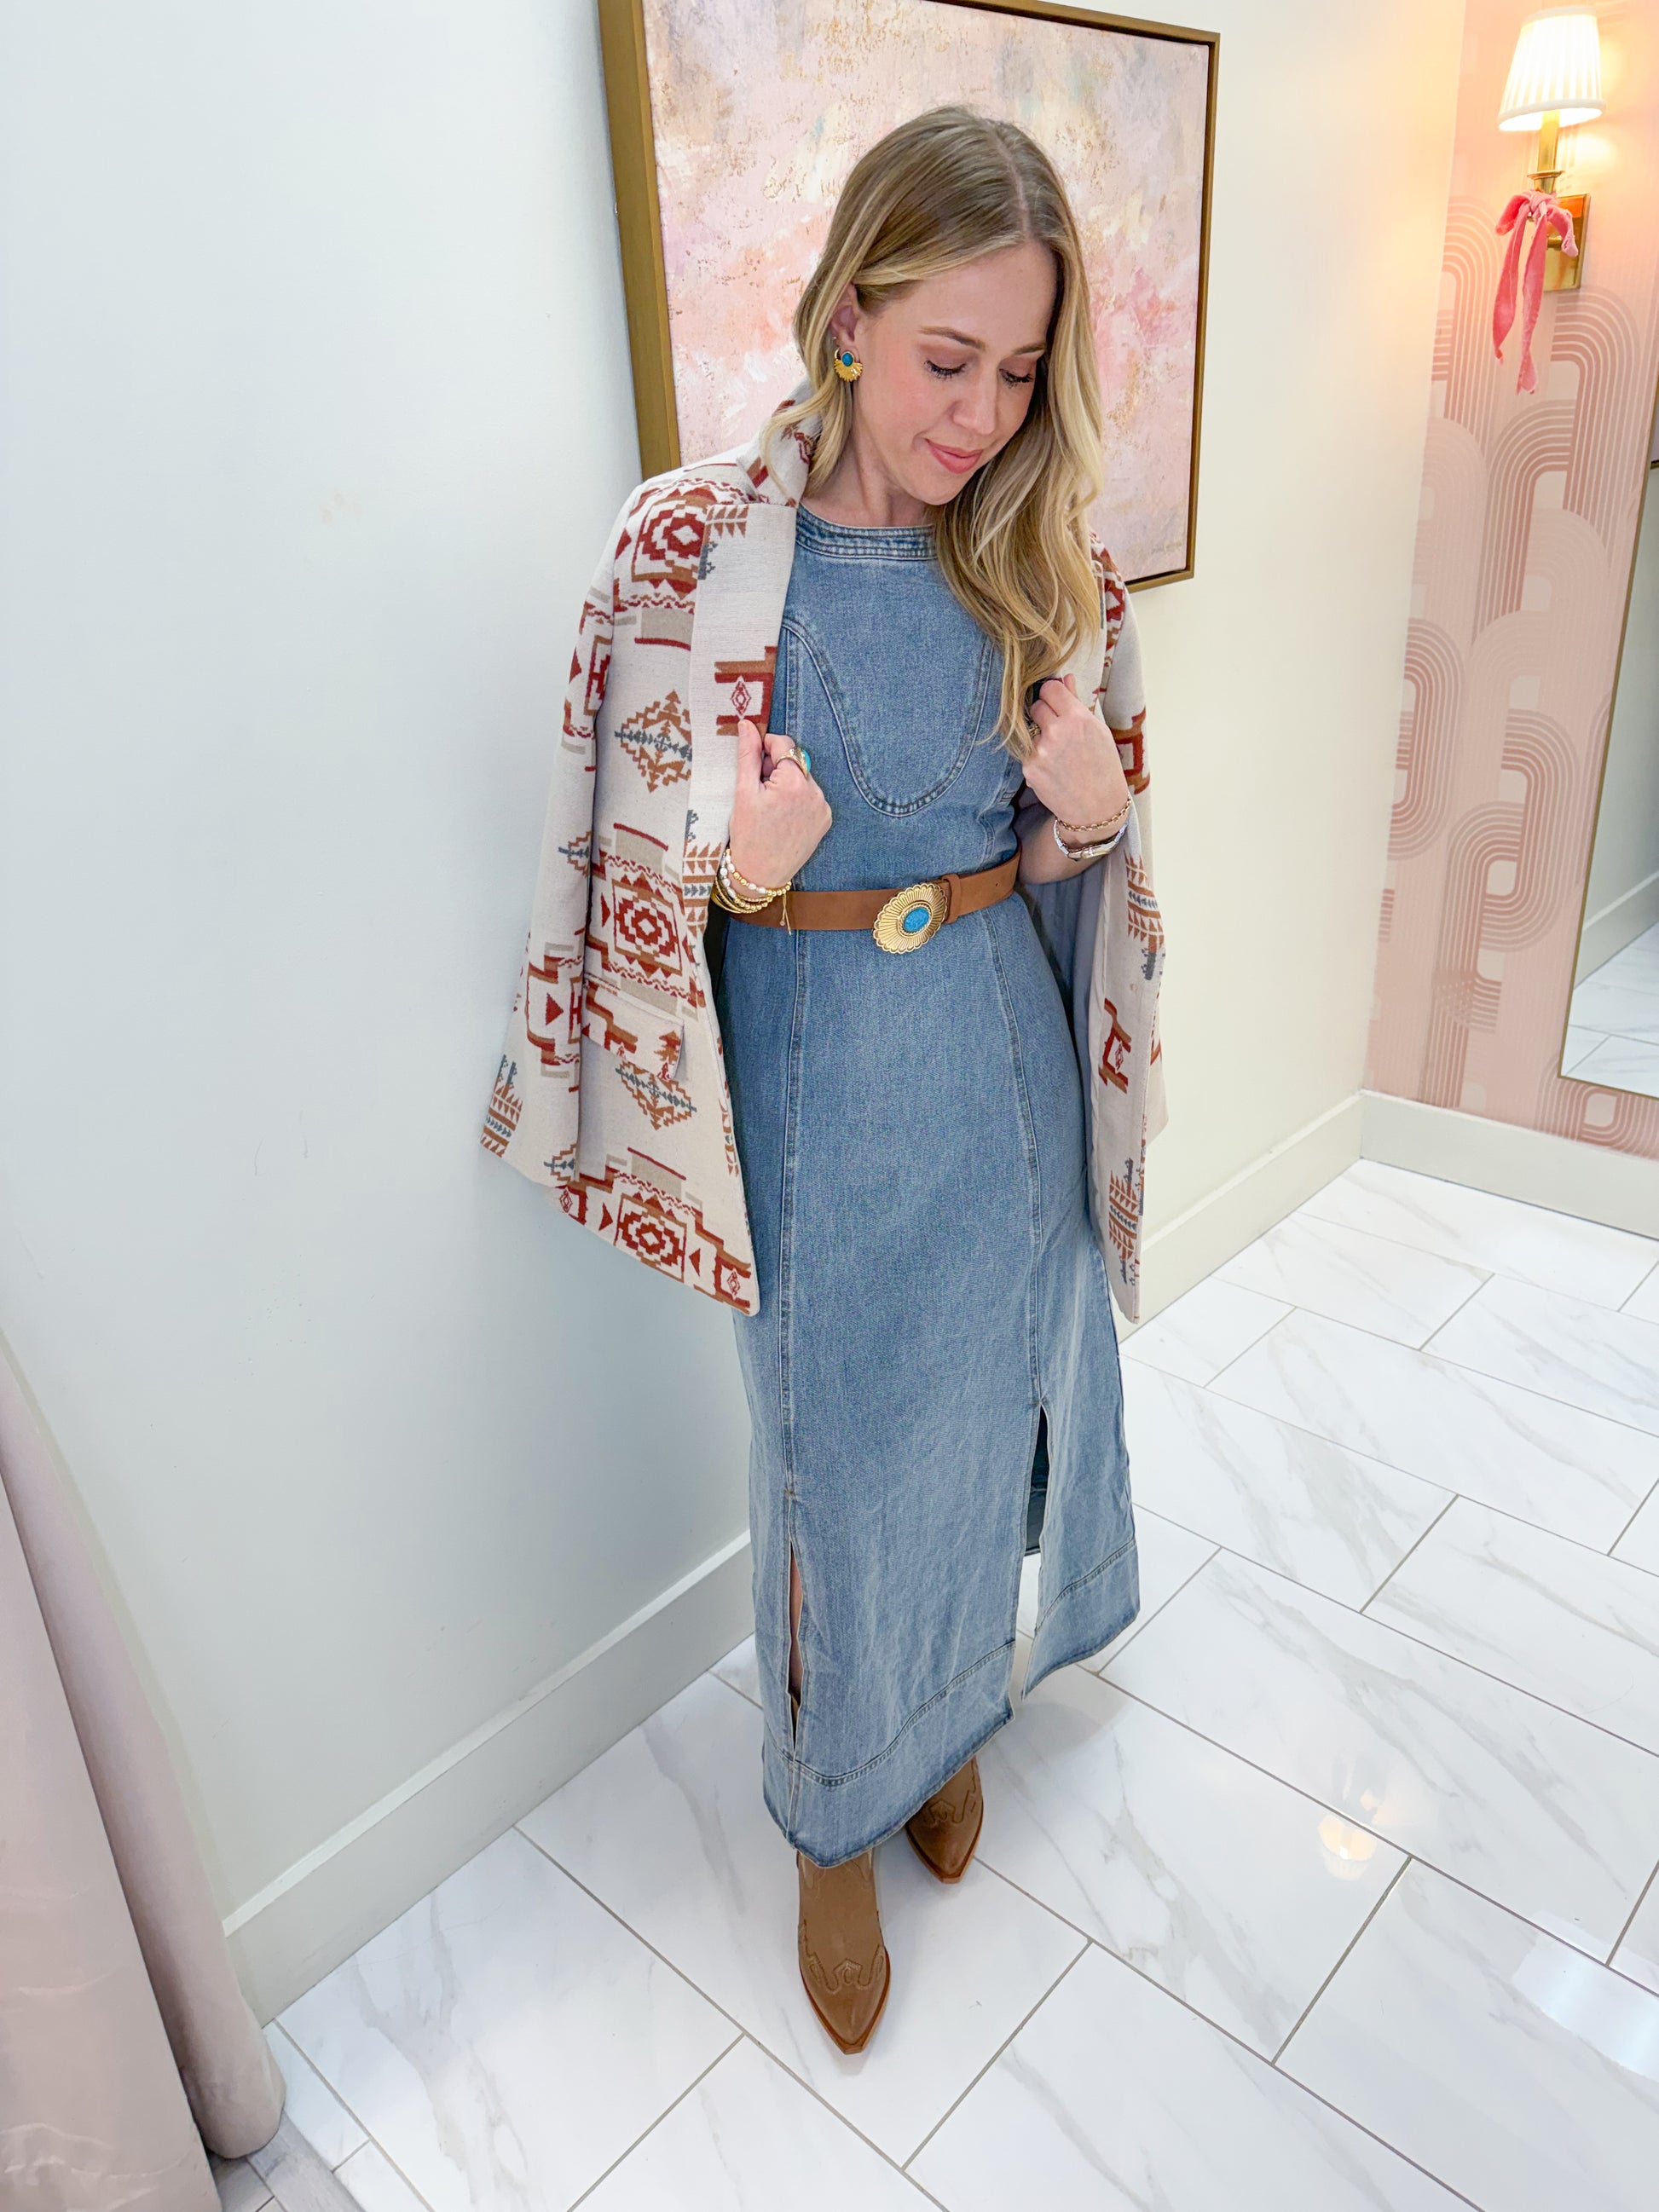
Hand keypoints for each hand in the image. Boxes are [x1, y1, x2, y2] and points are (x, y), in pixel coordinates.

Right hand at [725, 718, 831, 889]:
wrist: (760, 874)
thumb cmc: (748, 835)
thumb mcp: (743, 792)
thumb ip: (748, 755)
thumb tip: (747, 725)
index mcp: (794, 783)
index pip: (785, 745)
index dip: (767, 746)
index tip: (754, 757)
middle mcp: (815, 792)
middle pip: (795, 762)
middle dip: (776, 768)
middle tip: (757, 788)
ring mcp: (823, 807)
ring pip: (803, 779)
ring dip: (787, 783)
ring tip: (770, 806)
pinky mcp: (825, 820)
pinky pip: (810, 797)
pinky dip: (797, 799)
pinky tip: (782, 816)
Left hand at [1021, 674, 1129, 834]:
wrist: (1097, 808)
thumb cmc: (1102, 767)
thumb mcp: (1098, 731)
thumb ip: (1077, 702)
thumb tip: (1065, 677)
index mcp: (1077, 718)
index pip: (1049, 688)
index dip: (1052, 694)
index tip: (1056, 702)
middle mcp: (1056, 732)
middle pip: (1036, 705)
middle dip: (1045, 713)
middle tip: (1058, 729)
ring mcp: (1040, 751)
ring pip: (1030, 729)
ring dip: (1040, 736)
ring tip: (1059, 753)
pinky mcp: (1029, 768)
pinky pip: (1027, 751)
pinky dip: (1037, 757)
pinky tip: (1053, 768)